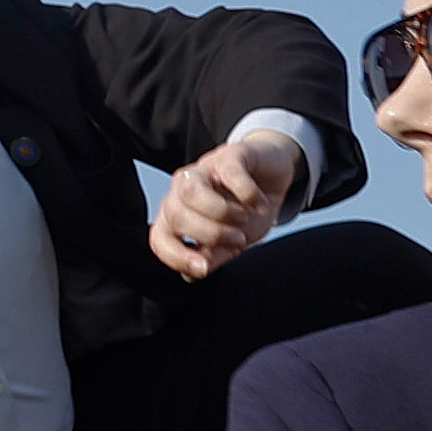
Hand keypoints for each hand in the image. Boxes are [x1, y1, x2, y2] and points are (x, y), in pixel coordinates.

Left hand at [149, 131, 303, 278]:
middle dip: (209, 235)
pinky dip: (247, 194)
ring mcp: (203, 169)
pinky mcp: (229, 155)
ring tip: (244, 219)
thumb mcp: (233, 240)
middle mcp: (182, 191)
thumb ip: (213, 256)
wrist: (273, 172)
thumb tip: (191, 275)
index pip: (159, 238)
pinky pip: (229, 173)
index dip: (175, 257)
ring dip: (221, 213)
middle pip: (175, 215)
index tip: (202, 268)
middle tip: (238, 240)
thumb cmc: (246, 208)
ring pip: (191, 192)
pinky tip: (259, 203)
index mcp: (177, 214)